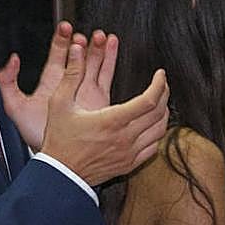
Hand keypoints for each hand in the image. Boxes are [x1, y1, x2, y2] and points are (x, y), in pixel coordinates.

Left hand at [0, 23, 117, 148]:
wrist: (56, 154)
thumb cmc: (35, 133)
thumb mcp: (15, 107)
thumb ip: (8, 82)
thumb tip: (12, 59)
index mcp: (50, 82)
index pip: (57, 55)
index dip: (61, 40)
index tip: (65, 27)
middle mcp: (69, 83)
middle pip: (78, 56)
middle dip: (82, 43)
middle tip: (86, 34)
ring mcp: (85, 90)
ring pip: (94, 62)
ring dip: (98, 48)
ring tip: (103, 35)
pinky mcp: (100, 98)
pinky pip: (107, 75)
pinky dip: (111, 59)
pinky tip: (114, 45)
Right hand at [39, 40, 168, 185]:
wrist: (59, 175)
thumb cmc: (58, 140)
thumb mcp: (59, 104)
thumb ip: (72, 75)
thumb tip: (77, 48)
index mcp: (112, 121)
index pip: (149, 100)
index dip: (160, 84)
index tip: (160, 74)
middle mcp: (125, 138)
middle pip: (159, 113)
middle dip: (165, 94)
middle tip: (162, 83)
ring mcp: (130, 153)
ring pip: (160, 130)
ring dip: (164, 113)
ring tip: (159, 101)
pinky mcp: (129, 163)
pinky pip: (154, 147)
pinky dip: (158, 132)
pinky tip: (152, 124)